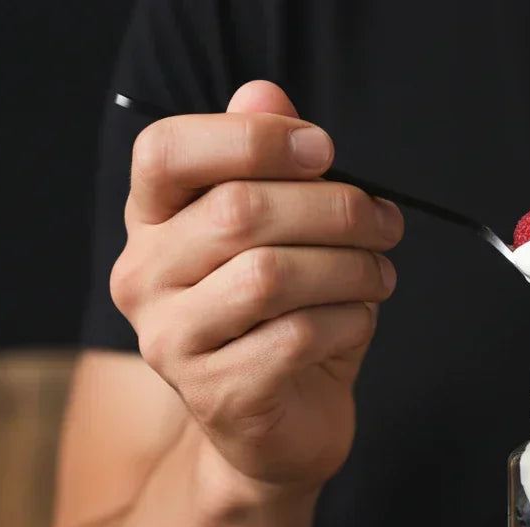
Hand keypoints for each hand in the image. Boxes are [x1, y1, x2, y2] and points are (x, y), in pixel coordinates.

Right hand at [110, 80, 403, 489]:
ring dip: (350, 268)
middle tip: (385, 222)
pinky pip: (296, 337)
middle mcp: (144, 278)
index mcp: (152, 224)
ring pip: (272, 276)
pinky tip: (360, 319)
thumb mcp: (280, 238)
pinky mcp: (216, 393)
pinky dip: (348, 321)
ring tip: (380, 275)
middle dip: (335, 209)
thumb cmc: (281, 323)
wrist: (276, 431)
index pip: (166, 151)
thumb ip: (267, 167)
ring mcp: (172, 341)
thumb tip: (266, 92)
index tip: (324, 149)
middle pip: (239, 211)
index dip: (250, 138)